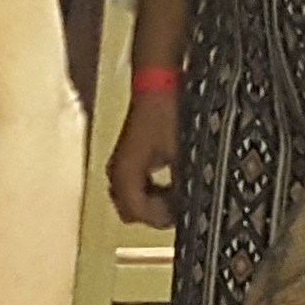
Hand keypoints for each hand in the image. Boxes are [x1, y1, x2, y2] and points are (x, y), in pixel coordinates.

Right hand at [107, 79, 180, 227]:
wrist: (158, 86)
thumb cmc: (169, 117)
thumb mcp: (181, 154)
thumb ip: (180, 185)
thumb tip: (189, 206)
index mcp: (126, 172)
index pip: (134, 211)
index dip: (159, 218)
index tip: (182, 214)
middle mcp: (116, 172)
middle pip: (129, 210)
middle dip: (153, 213)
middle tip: (179, 208)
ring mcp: (119, 165)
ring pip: (130, 200)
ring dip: (152, 203)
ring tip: (177, 196)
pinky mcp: (126, 159)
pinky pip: (134, 187)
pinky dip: (150, 192)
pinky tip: (170, 184)